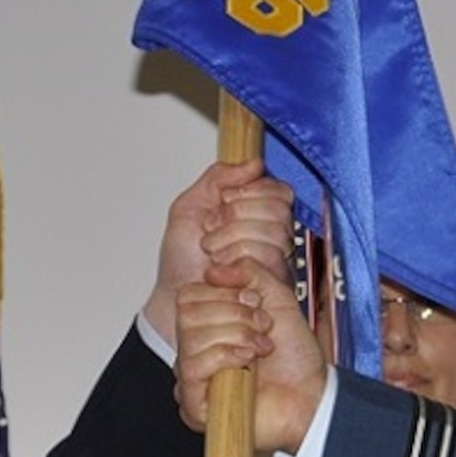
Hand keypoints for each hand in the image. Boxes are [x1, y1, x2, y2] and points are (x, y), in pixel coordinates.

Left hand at [144, 162, 293, 345]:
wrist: (175, 292)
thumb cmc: (181, 257)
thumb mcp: (190, 205)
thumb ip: (219, 177)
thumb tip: (255, 164)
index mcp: (257, 212)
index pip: (280, 191)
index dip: (251, 191)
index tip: (223, 200)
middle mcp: (272, 235)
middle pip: (279, 210)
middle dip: (237, 216)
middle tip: (212, 228)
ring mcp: (275, 260)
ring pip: (275, 233)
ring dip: (233, 238)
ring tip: (213, 251)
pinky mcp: (273, 284)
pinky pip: (270, 258)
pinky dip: (237, 258)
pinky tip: (222, 267)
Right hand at [174, 259, 327, 452]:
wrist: (312, 395)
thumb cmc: (295, 358)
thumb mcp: (278, 298)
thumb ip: (249, 271)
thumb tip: (213, 269)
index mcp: (209, 324)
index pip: (188, 294)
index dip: (224, 292)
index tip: (256, 302)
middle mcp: (196, 349)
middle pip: (187, 312)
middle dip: (234, 314)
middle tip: (262, 327)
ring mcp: (192, 377)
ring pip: (191, 336)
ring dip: (237, 335)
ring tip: (260, 348)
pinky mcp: (193, 404)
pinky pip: (192, 365)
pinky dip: (226, 356)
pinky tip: (248, 364)